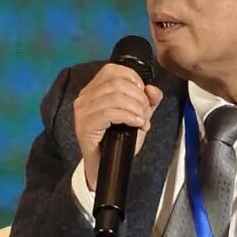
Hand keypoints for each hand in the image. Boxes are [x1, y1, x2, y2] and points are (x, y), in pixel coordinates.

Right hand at [74, 64, 163, 191]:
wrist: (104, 166)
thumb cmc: (118, 140)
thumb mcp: (137, 116)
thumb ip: (147, 101)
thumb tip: (153, 90)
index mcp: (94, 88)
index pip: (113, 70)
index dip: (133, 79)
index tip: (143, 97)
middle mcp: (85, 95)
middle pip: (117, 83)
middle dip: (138, 97)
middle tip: (145, 113)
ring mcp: (82, 110)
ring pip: (114, 97)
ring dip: (135, 108)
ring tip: (141, 120)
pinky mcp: (84, 125)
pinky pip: (109, 112)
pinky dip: (128, 116)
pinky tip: (136, 124)